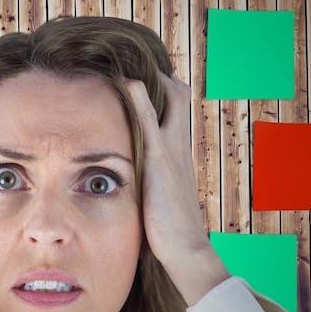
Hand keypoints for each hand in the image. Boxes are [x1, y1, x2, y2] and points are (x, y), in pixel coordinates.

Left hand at [127, 75, 228, 304]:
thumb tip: (144, 183)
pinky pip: (151, 119)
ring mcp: (173, 149)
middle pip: (179, 94)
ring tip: (125, 65)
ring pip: (171, 98)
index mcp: (181, 152)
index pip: (178, 109)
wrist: (185, 246)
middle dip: (159, 76)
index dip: (163, 91)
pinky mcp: (160, 159)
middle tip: (132, 68)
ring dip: (151, 78)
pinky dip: (139, 96)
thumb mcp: (163, 196)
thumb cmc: (171, 227)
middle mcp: (181, 144)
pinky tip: (125, 81)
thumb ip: (156, 182)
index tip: (142, 82)